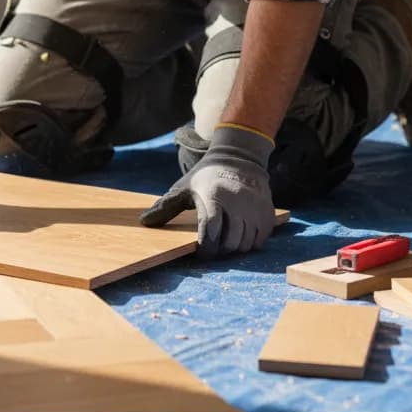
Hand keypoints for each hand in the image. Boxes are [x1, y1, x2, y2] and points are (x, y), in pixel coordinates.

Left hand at [140, 124, 276, 258]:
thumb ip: (166, 207)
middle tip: (213, 247)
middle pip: (229, 243)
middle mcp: (237, 203)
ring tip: (225, 240)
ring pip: (245, 244)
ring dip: (234, 248)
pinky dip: (249, 243)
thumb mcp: (184, 187)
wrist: (239, 158)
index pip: (210, 232)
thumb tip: (144, 222)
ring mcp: (255, 208)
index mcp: (214, 197)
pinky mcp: (267, 213)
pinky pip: (259, 240)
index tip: (201, 252)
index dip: (205, 249)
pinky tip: (239, 234)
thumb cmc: (206, 177)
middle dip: (219, 250)